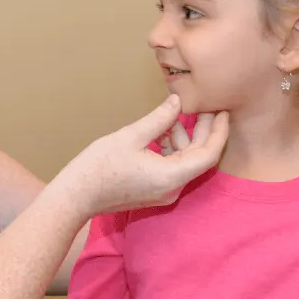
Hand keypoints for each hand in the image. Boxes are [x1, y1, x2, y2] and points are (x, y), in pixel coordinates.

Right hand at [56, 95, 228, 219]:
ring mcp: (163, 192)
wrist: (75, 196)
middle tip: (205, 105)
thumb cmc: (98, 167)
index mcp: (172, 176)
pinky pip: (172, 167)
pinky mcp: (154, 191)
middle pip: (198, 157)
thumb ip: (159, 118)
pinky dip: (171, 148)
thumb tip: (178, 102)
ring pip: (185, 161)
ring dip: (184, 138)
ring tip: (176, 113)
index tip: (223, 110)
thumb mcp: (130, 136)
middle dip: (202, 130)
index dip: (219, 130)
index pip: (209, 153)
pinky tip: (161, 131)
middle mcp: (172, 188)